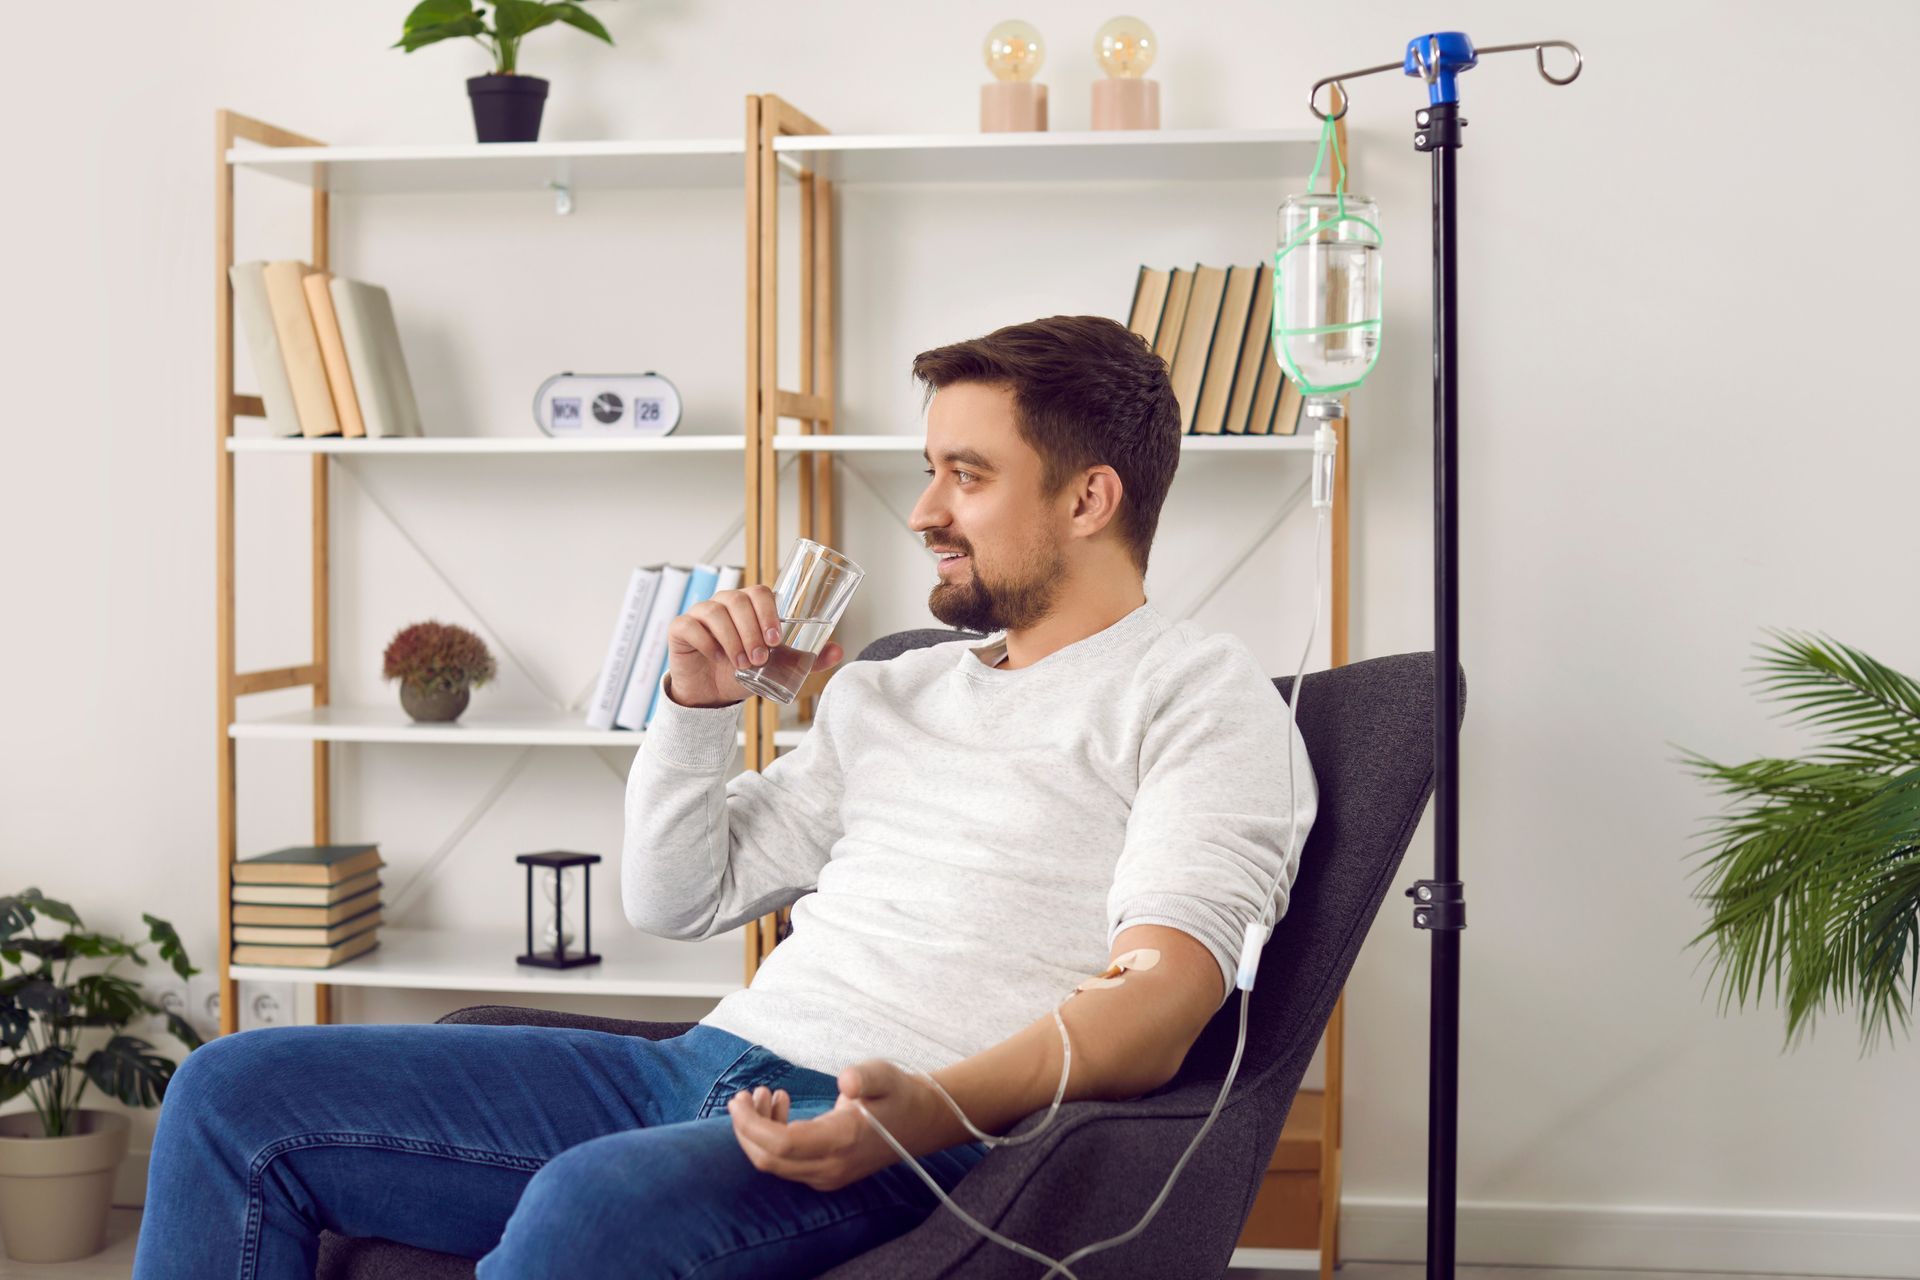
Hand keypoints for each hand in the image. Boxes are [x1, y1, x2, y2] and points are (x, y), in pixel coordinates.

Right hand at [665, 583, 845, 708]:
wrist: (713, 694)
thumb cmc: (744, 673)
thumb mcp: (778, 667)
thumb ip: (806, 659)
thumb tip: (838, 651)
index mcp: (749, 606)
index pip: (759, 592)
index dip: (768, 611)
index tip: (775, 639)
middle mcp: (724, 604)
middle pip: (737, 599)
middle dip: (752, 630)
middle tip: (760, 658)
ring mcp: (700, 613)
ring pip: (715, 612)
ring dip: (732, 639)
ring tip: (742, 665)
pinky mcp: (681, 628)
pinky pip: (691, 626)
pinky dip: (706, 642)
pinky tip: (716, 658)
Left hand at [726, 1060, 949, 1192]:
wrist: (920, 1123)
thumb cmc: (898, 1094)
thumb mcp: (885, 1075)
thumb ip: (866, 1076)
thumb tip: (847, 1081)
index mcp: (841, 1142)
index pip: (780, 1145)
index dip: (751, 1125)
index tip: (738, 1099)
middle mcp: (830, 1167)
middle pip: (768, 1160)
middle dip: (746, 1129)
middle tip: (743, 1096)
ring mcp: (827, 1176)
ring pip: (773, 1164)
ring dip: (757, 1131)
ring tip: (764, 1094)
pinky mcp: (824, 1174)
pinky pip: (786, 1163)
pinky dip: (772, 1137)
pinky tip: (780, 1105)